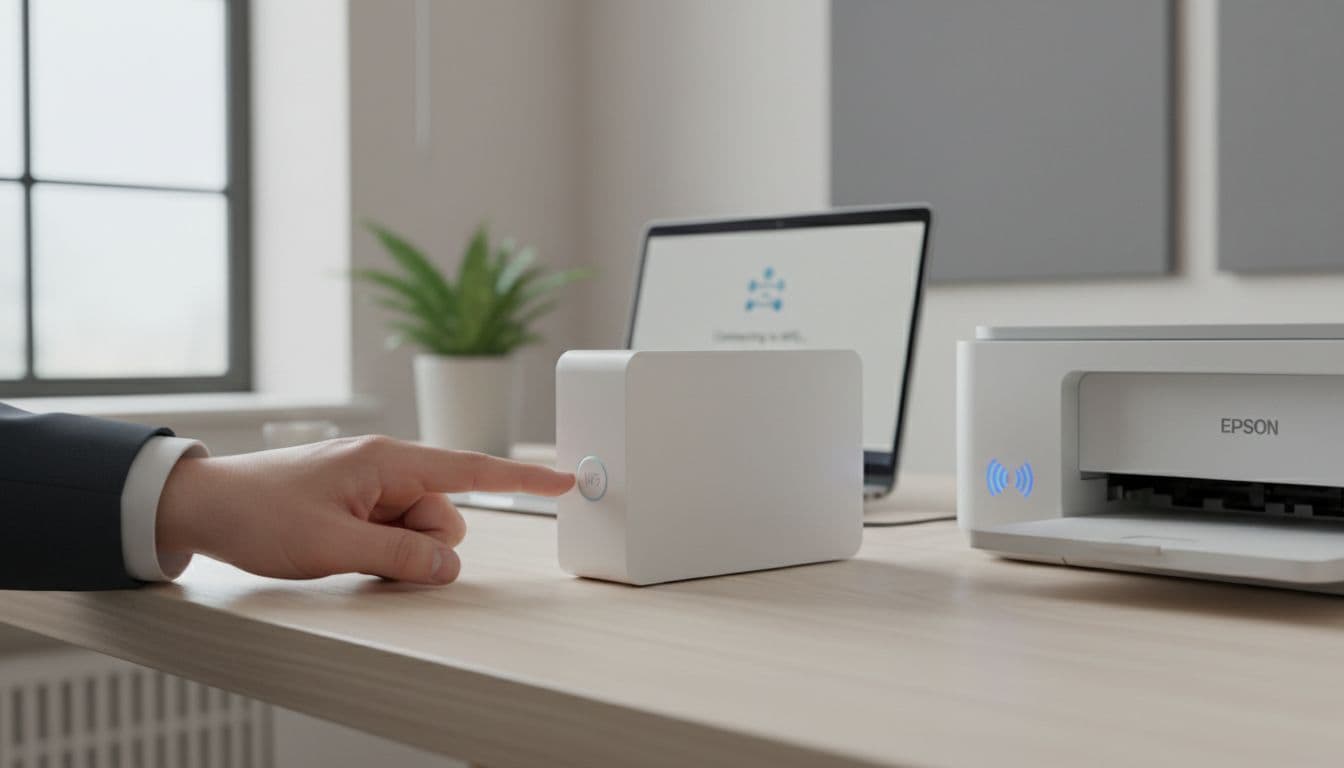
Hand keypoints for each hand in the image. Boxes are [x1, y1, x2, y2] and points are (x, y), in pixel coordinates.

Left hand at [155, 435, 573, 584]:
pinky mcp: (357, 504)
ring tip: (346, 554)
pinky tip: (344, 553)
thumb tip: (450, 564)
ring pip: (420, 530)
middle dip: (424, 546)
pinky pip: (394, 534)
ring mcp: (371, 487)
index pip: (473, 468)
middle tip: (370, 556)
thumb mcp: (332, 545)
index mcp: (387, 460)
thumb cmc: (258, 514)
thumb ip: (399, 557)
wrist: (200, 507)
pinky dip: (382, 552)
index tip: (567, 478)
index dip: (524, 476)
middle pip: (445, 514)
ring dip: (398, 553)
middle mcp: (386, 467)